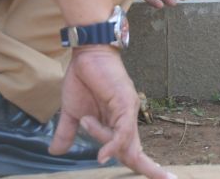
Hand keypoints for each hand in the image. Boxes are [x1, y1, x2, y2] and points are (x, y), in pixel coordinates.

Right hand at [51, 46, 173, 178]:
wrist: (86, 54)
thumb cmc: (82, 80)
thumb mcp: (71, 113)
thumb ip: (67, 133)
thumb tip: (55, 152)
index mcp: (117, 125)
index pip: (131, 151)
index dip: (145, 167)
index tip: (164, 178)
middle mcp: (127, 120)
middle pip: (137, 153)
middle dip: (149, 169)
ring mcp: (127, 112)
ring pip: (123, 143)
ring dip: (103, 142)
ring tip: (85, 121)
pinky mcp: (124, 103)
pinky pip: (121, 131)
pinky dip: (112, 145)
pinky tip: (103, 155)